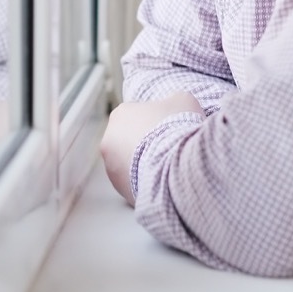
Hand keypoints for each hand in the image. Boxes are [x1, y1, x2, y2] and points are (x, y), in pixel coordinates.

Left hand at [101, 91, 203, 205]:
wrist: (178, 166)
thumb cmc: (178, 128)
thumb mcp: (183, 101)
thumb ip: (173, 101)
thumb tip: (175, 104)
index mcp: (120, 114)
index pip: (137, 114)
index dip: (157, 120)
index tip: (171, 127)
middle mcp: (109, 140)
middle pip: (131, 139)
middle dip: (148, 143)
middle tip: (171, 147)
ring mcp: (112, 168)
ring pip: (132, 163)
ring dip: (147, 164)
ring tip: (170, 166)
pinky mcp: (120, 190)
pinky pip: (136, 183)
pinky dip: (148, 182)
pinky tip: (166, 180)